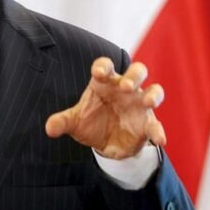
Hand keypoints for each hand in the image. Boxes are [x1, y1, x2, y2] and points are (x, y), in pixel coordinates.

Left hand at [45, 57, 165, 159]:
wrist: (105, 143)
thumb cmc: (90, 122)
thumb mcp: (74, 122)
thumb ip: (62, 122)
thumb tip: (49, 129)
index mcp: (105, 83)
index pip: (105, 66)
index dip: (103, 66)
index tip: (99, 72)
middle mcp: (125, 89)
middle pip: (136, 71)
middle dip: (133, 76)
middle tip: (126, 86)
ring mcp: (139, 105)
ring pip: (154, 90)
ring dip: (153, 94)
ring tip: (148, 101)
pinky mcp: (147, 123)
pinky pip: (156, 124)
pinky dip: (158, 131)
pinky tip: (159, 140)